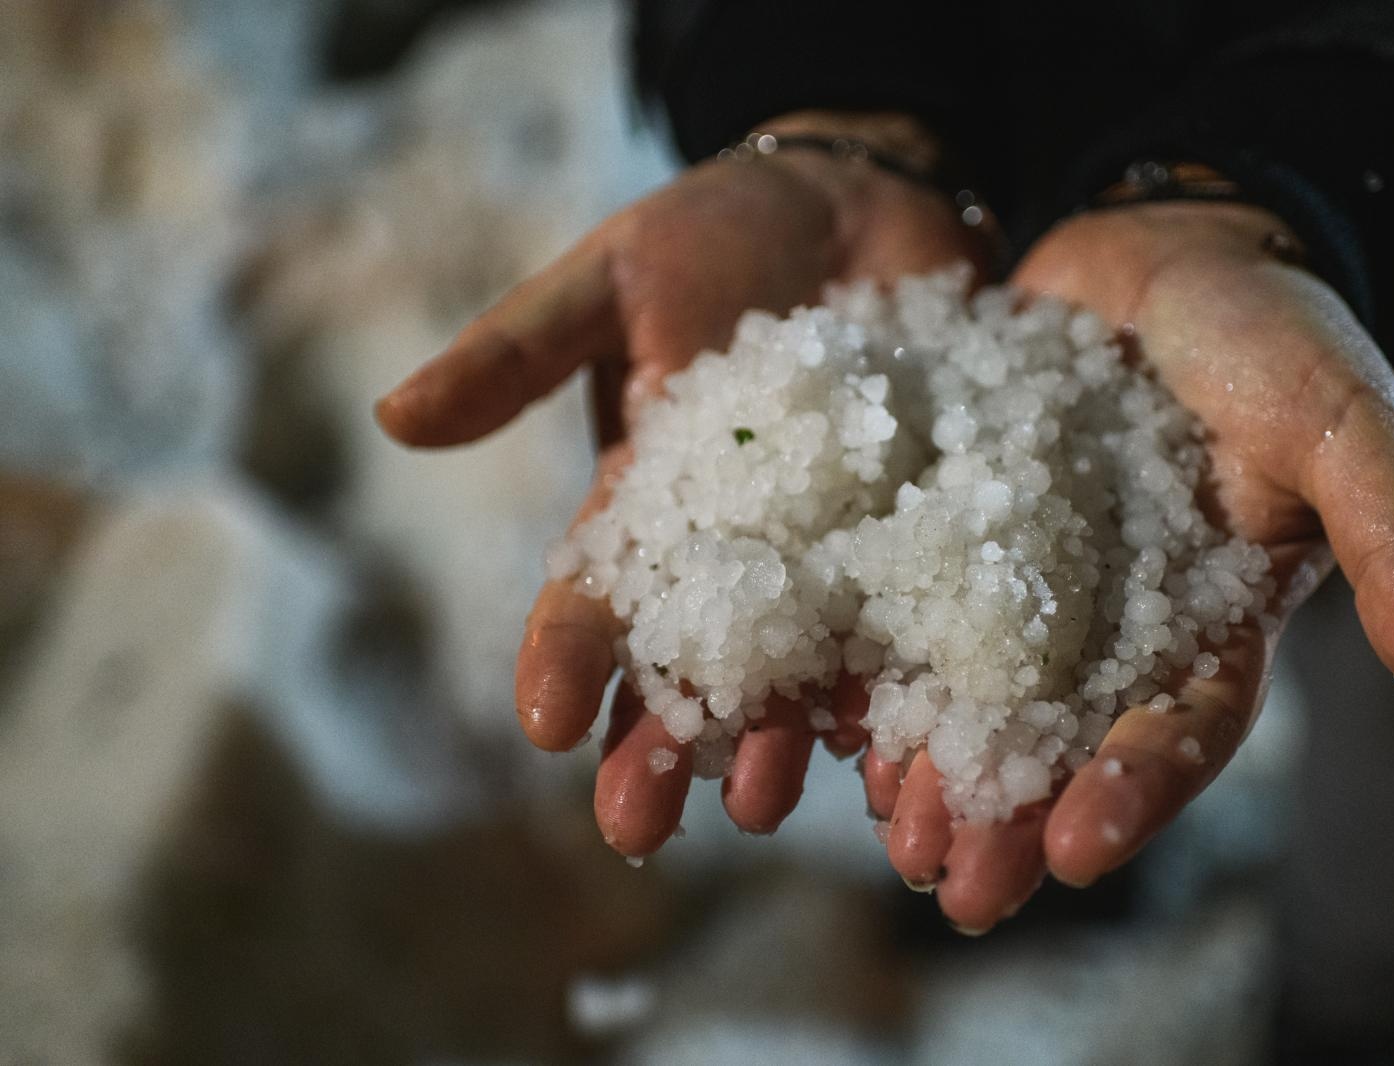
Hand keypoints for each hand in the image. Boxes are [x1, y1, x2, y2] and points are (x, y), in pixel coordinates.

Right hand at [375, 112, 991, 856]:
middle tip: (638, 827)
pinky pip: (912, 627)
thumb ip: (520, 351)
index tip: (545, 722)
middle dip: (662, 743)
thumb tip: (393, 416)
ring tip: (757, 807)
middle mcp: (736, 550)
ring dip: (771, 744)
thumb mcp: (613, 277)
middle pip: (691, 661)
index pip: (596, 593)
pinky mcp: (924, 536)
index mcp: (649, 502)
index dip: (567, 656)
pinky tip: (891, 749)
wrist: (865, 199)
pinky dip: (902, 691)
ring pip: (795, 670)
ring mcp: (830, 552)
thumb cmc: (723, 233)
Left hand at [867, 200, 1393, 930]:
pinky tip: (825, 705)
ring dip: (931, 763)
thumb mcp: (1342, 423)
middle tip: (958, 889)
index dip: (1133, 787)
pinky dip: (873, 649)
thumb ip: (1393, 538)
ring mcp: (1024, 574)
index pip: (1181, 725)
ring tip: (887, 828)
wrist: (1171, 246)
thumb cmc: (1275, 331)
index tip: (1074, 850)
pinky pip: (909, 595)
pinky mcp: (953, 520)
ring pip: (973, 687)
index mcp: (1212, 621)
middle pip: (1060, 735)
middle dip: (1011, 813)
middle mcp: (1112, 620)